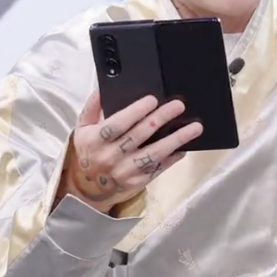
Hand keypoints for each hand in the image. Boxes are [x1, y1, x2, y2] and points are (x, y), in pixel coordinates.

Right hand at [58, 90, 202, 215]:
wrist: (86, 187)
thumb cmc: (88, 151)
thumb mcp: (82, 128)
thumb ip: (92, 107)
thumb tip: (102, 88)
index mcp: (96, 140)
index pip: (117, 124)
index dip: (135, 112)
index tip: (152, 100)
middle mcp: (111, 157)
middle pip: (139, 135)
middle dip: (161, 119)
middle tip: (178, 106)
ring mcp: (125, 171)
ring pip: (153, 154)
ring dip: (175, 140)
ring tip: (194, 128)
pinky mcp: (137, 182)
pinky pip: (158, 169)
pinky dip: (172, 158)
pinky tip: (185, 147)